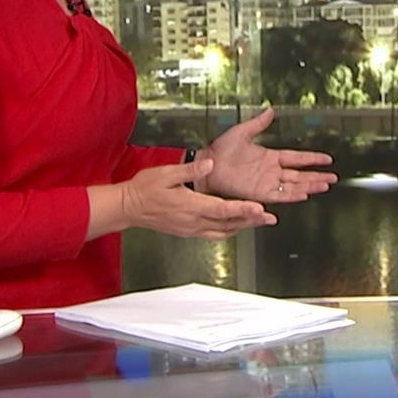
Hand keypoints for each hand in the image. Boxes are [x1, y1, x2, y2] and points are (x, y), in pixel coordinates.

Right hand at [121, 157, 275, 239]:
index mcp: (191, 205)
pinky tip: (234, 225)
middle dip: (251, 221)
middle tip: (269, 219)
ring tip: (258, 223)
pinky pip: (213, 234)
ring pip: (222, 232)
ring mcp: (190, 229)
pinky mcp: (187, 232)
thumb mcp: (166, 173)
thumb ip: (190, 169)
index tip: (260, 209)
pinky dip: (228, 230)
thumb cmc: (145, 189)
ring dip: (242, 228)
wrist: (128, 208)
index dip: (243, 210)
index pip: (223, 209)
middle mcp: (193, 221)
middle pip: (228, 224)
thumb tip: (209, 163)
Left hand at [201, 108, 336, 203]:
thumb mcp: (242, 132)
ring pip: (294, 186)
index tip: (327, 159)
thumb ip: (258, 123)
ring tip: (325, 186)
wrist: (208, 166)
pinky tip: (305, 194)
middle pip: (300, 174)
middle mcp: (271, 171)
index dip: (312, 158)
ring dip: (310, 186)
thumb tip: (270, 110)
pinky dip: (292, 195)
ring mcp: (266, 183)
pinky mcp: (258, 193)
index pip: (297, 158)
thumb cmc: (220, 150)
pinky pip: (279, 195)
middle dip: (317, 176)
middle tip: (333, 178)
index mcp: (270, 157)